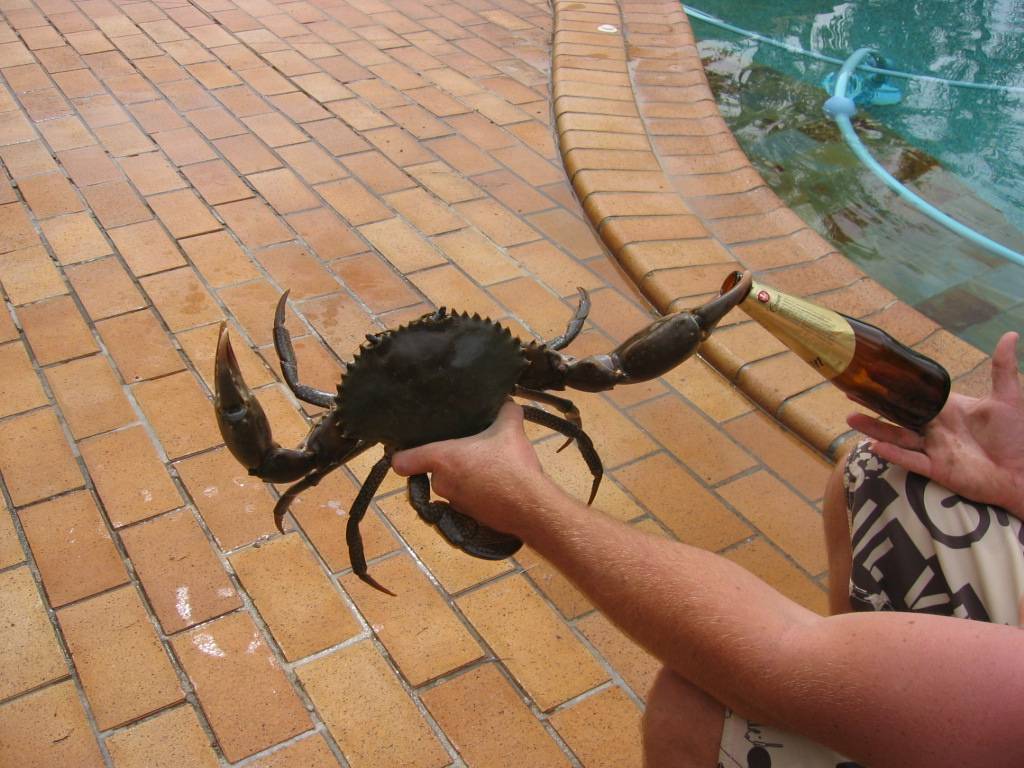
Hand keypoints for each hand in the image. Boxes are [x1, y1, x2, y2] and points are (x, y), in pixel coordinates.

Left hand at [391, 401, 553, 535]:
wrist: (531, 506)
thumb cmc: (511, 464)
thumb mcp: (510, 430)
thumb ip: (506, 411)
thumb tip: (507, 401)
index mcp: (442, 459)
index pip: (403, 462)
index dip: (402, 455)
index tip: (408, 448)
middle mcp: (441, 483)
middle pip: (433, 471)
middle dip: (448, 464)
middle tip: (466, 453)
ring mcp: (454, 503)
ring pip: (452, 487)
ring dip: (464, 480)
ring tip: (485, 469)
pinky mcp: (469, 518)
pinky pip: (467, 502)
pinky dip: (477, 495)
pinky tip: (496, 487)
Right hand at [848, 331, 1023, 515]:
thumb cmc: (1018, 435)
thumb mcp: (1009, 397)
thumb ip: (1003, 368)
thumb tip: (1010, 334)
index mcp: (947, 409)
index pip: (914, 396)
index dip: (893, 386)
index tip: (871, 374)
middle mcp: (935, 429)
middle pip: (898, 416)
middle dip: (874, 406)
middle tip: (848, 392)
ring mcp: (934, 450)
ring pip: (898, 437)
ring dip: (874, 429)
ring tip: (850, 419)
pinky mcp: (938, 470)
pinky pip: (911, 461)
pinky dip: (894, 454)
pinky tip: (875, 446)